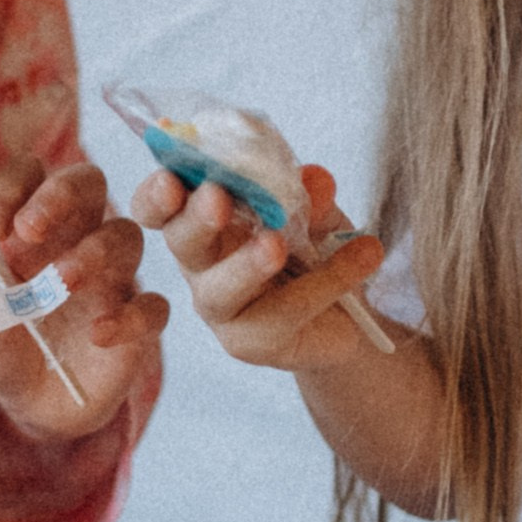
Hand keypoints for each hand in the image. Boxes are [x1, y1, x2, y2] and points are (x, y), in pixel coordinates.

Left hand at [0, 156, 168, 438]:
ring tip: (60, 284)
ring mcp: (111, 277)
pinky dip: (129, 317)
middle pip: (89, 182)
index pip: (31, 175)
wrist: (30, 406)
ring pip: (126, 235)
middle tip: (29, 230)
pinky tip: (97, 335)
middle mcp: (77, 238)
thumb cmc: (1, 345)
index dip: (15, 187)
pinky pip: (152, 305)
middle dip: (62, 194)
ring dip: (92, 252)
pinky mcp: (137, 321)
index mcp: (33, 225)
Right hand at [129, 158, 384, 373]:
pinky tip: (364, 256)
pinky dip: (327, 281)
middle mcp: (201, 265)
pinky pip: (284, 311)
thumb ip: (312, 197)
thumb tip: (314, 178)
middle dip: (196, 218)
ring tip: (277, 244)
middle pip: (181, 241)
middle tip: (217, 198)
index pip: (159, 206)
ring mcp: (222, 308)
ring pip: (220, 289)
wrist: (346, 315)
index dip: (157, 193)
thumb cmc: (313, 249)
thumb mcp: (318, 213)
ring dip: (247, 263)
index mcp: (202, 219)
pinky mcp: (251, 343)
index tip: (172, 178)